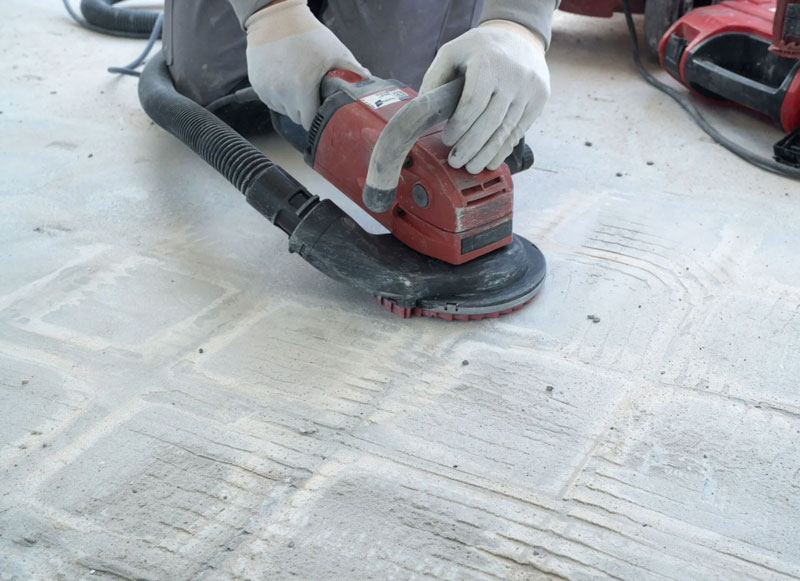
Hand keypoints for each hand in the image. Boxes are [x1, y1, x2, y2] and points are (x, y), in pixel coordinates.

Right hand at [245, 0, 368, 129]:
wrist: (276, 17)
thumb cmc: (308, 34)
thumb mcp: (337, 52)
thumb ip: (355, 73)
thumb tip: (370, 88)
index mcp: (302, 88)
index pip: (309, 122)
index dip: (318, 117)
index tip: (322, 109)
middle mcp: (282, 92)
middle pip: (296, 118)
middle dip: (305, 110)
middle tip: (312, 92)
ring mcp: (267, 88)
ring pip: (283, 110)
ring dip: (291, 103)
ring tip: (298, 83)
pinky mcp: (257, 84)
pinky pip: (271, 101)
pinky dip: (278, 95)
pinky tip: (285, 79)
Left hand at [420, 21, 550, 174]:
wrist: (520, 36)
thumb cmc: (479, 48)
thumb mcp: (451, 52)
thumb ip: (435, 78)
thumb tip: (424, 110)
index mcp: (487, 62)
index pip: (472, 103)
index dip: (458, 127)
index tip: (447, 139)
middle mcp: (512, 76)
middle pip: (490, 122)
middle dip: (470, 147)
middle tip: (455, 162)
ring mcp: (529, 89)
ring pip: (506, 130)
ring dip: (486, 154)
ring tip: (471, 167)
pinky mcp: (539, 99)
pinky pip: (519, 130)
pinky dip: (503, 149)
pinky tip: (490, 160)